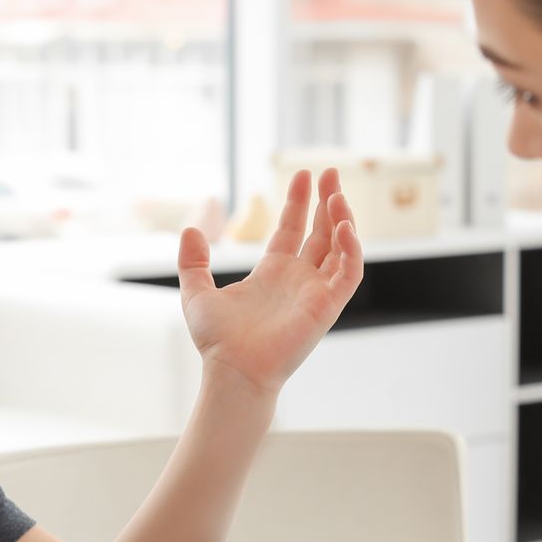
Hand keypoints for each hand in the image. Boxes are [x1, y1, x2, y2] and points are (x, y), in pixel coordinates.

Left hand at [178, 169, 362, 398]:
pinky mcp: (328, 306)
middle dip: (328, 201)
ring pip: (341, 248)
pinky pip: (349, 273)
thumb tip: (189, 229)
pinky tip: (344, 226)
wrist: (232, 369)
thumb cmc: (217, 341)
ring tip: (336, 192)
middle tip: (331, 171)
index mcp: (273, 273)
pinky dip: (352, 249)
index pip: (293, 229)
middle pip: (322, 232)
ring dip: (342, 218)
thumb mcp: (196, 292)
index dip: (299, 202)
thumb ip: (192, 261)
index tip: (303, 174)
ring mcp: (316, 292)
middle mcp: (299, 280)